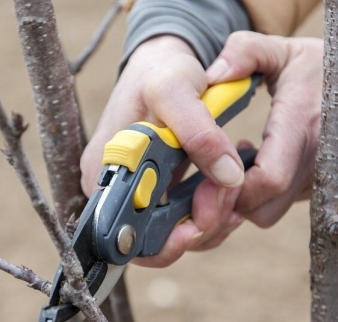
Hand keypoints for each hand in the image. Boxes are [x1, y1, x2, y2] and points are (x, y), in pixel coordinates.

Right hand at [81, 35, 246, 267]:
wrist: (163, 63)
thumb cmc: (159, 72)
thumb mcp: (175, 89)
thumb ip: (199, 132)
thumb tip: (228, 176)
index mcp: (106, 172)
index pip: (126, 235)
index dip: (165, 241)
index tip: (198, 224)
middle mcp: (116, 190)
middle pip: (152, 242)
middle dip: (197, 229)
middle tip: (226, 199)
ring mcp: (137, 193)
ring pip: (172, 235)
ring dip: (209, 221)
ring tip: (231, 189)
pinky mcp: (157, 191)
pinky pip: (181, 219)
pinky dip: (209, 213)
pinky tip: (226, 193)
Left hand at [206, 31, 337, 227]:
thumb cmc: (322, 67)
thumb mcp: (284, 50)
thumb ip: (246, 52)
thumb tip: (213, 76)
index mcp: (301, 126)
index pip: (269, 179)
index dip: (233, 186)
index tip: (211, 171)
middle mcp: (314, 161)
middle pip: (263, 210)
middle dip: (229, 201)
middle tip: (213, 173)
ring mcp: (317, 179)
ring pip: (270, 213)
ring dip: (243, 199)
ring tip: (235, 165)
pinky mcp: (315, 188)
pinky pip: (280, 205)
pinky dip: (259, 197)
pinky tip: (254, 165)